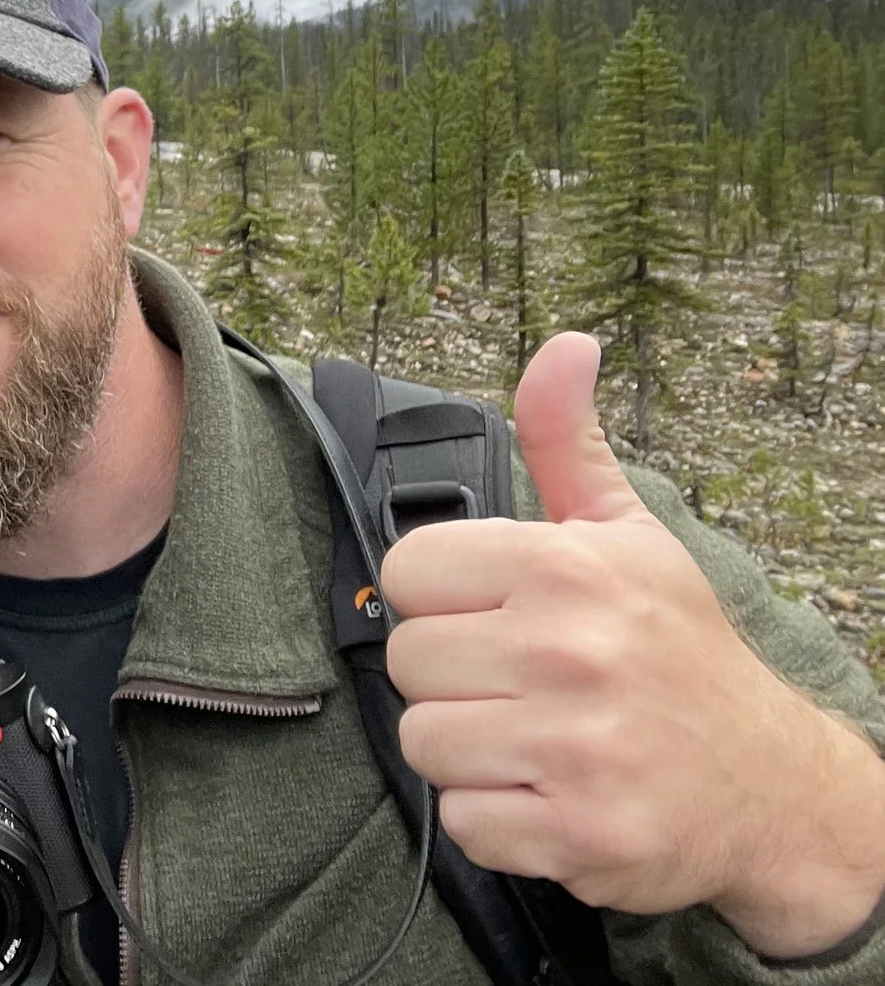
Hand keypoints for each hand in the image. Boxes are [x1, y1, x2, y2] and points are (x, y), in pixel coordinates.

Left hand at [381, 332, 884, 956]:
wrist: (775, 785)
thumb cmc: (679, 650)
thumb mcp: (627, 534)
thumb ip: (566, 440)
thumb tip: (564, 348)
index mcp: (565, 568)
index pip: (409, 570)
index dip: (442, 597)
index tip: (489, 613)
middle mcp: (568, 653)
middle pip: (406, 660)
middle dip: (452, 676)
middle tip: (516, 682)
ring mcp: (575, 749)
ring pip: (423, 742)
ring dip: (468, 750)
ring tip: (530, 737)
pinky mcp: (579, 835)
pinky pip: (463, 822)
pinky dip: (496, 819)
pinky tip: (548, 793)